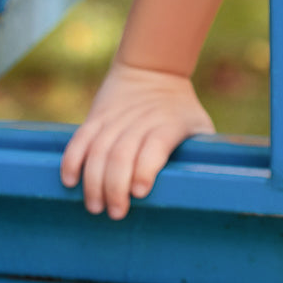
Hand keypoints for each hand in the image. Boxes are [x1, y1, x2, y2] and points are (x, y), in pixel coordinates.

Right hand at [60, 60, 214, 218]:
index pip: (155, 146)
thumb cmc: (181, 111)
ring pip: (98, 150)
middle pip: (122, 154)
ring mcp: (116, 118)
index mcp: (169, 124)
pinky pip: (80, 139)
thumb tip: (211, 189)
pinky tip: (70, 181)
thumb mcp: (199, 126)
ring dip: (93, 181)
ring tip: (95, 206)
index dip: (145, 169)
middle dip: (115, 187)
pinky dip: (72, 160)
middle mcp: (140, 120)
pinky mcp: (97, 116)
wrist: (153, 69)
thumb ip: (202, 154)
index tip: (139, 192)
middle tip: (115, 212)